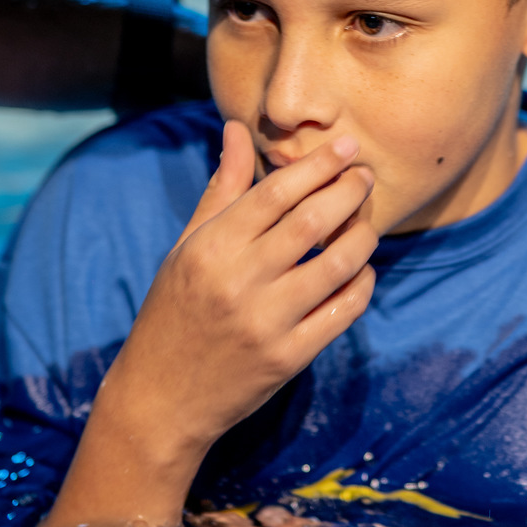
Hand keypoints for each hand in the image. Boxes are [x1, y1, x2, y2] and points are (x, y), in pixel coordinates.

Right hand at [32, 123, 376, 526]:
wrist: (160, 398)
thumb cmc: (173, 311)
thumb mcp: (187, 246)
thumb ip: (221, 188)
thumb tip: (238, 128)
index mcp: (211, 247)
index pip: (276, 191)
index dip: (318, 164)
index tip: (347, 146)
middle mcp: (239, 281)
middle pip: (312, 221)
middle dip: (349, 191)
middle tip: (365, 176)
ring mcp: (266, 322)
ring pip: (336, 265)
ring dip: (362, 236)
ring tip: (366, 220)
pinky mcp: (289, 358)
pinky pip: (342, 312)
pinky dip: (361, 285)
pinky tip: (362, 270)